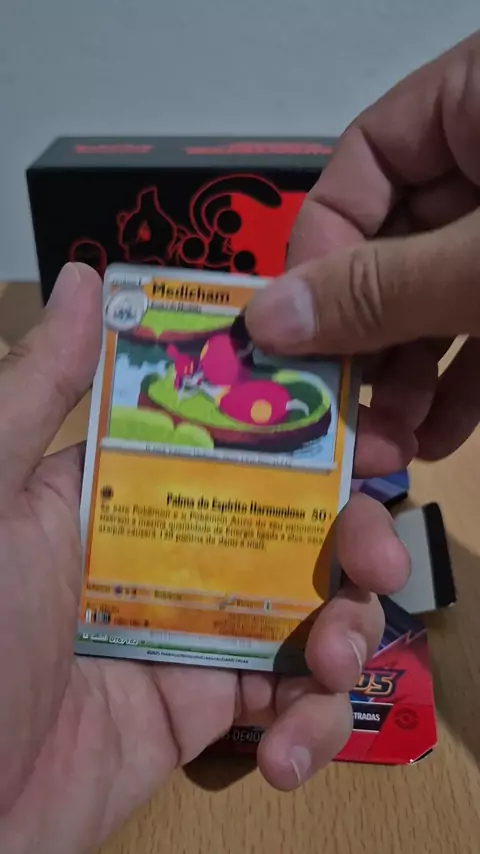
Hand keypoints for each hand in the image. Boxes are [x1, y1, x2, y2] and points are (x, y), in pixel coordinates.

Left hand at [1, 264, 402, 853]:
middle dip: (355, 539)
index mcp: (130, 494)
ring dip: (347, 633)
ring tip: (330, 662)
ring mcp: (196, 631)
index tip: (368, 435)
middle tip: (378, 558)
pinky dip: (315, 721)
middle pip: (296, 527)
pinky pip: (292, 702)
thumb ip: (38, 392)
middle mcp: (171, 553)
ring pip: (311, 611)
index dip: (310, 435)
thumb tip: (88, 283)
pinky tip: (293, 745)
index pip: (239, 445)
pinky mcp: (208, 710)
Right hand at [246, 32, 479, 630]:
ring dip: (412, 376)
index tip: (304, 335)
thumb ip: (388, 287)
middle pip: (396, 244)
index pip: (360, 163)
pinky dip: (469, 381)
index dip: (322, 250)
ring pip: (442, 297)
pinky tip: (443, 434)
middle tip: (343, 419)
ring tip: (389, 448)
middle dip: (368, 340)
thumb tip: (269, 317)